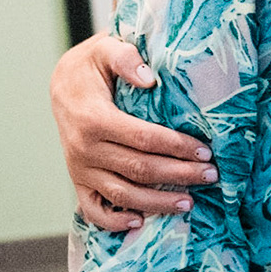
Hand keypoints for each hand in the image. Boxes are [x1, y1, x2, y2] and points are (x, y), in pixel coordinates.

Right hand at [51, 34, 216, 230]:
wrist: (60, 85)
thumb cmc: (91, 66)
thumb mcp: (105, 48)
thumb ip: (126, 57)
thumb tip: (150, 78)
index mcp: (95, 118)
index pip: (144, 138)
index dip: (177, 146)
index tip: (205, 151)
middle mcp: (85, 149)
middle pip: (139, 169)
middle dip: (179, 174)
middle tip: (211, 176)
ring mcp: (80, 169)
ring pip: (122, 194)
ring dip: (157, 203)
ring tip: (189, 203)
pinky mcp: (78, 180)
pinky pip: (93, 209)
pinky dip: (114, 222)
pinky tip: (140, 222)